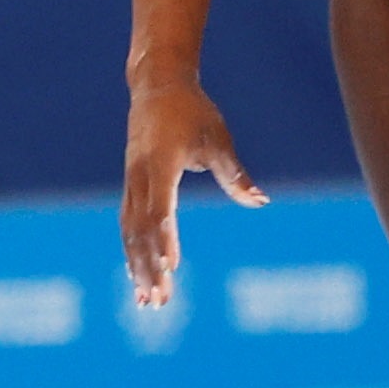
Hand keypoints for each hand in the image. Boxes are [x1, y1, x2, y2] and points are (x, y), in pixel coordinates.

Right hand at [123, 78, 263, 306]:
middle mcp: (139, 175)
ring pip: (130, 232)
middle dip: (149, 267)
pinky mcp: (130, 186)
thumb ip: (235, 174)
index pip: (161, 206)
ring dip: (137, 268)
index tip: (171, 267)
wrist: (156, 85)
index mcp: (160, 161)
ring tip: (149, 302)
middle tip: (160, 301)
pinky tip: (138, 278)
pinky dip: (133, 253)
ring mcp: (130, 182)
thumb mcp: (218, 139)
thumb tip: (260, 201)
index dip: (166, 237)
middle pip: (140, 228)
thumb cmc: (192, 112)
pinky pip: (128, 225)